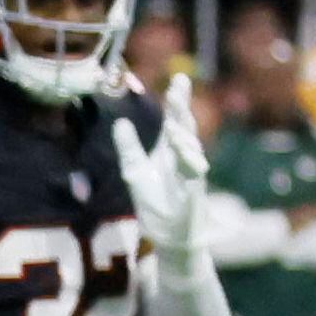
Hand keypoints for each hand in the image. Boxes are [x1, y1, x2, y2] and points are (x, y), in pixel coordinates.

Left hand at [111, 74, 210, 264]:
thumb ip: (129, 148)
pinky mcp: (194, 190)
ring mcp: (191, 173)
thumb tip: (121, 123)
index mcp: (170, 151)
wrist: (166, 236)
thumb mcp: (135, 171)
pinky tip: (180, 145)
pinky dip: (188, 157)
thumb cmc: (155, 204)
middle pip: (185, 126)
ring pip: (191, 146)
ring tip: (173, 120)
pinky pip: (193, 170)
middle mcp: (183, 158)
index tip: (178, 79)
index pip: (174, 120)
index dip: (177, 101)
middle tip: (178, 85)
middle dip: (182, 106)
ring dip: (182, 131)